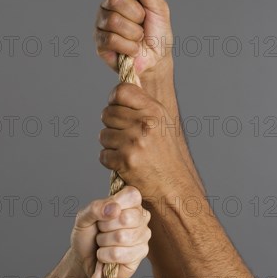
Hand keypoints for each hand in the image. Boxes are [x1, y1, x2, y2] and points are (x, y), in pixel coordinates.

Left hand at [71, 186, 150, 277]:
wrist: (84, 259)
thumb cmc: (87, 235)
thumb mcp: (83, 217)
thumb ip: (95, 208)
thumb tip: (115, 208)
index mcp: (130, 201)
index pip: (131, 195)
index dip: (113, 205)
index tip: (103, 213)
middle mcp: (141, 216)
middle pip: (125, 218)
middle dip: (104, 227)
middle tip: (101, 230)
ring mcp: (143, 235)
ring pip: (121, 238)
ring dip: (103, 242)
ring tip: (103, 242)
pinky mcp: (142, 253)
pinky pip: (119, 254)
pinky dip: (105, 255)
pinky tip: (106, 254)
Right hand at [95, 0, 173, 79]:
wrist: (157, 60)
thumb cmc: (158, 32)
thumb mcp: (160, 8)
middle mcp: (108, 5)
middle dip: (135, 12)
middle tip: (142, 22)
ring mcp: (102, 24)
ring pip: (113, 20)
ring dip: (134, 32)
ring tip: (139, 37)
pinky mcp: (100, 43)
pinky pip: (111, 39)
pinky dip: (129, 46)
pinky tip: (133, 49)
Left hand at [99, 83, 191, 198]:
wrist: (173, 186)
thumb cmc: (165, 154)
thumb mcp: (161, 122)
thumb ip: (141, 106)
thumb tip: (116, 94)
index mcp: (154, 110)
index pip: (121, 91)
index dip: (113, 99)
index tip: (116, 107)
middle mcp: (145, 123)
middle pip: (107, 113)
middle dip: (111, 125)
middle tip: (124, 136)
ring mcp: (135, 142)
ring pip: (103, 134)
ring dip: (110, 144)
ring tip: (127, 151)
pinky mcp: (126, 160)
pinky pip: (103, 154)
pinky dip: (110, 160)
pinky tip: (125, 163)